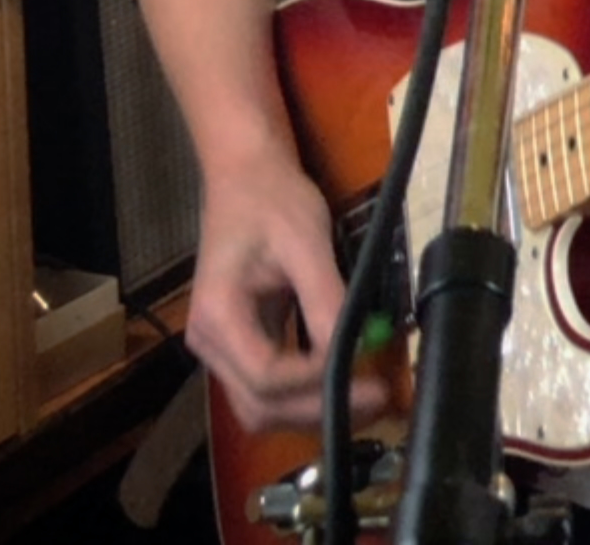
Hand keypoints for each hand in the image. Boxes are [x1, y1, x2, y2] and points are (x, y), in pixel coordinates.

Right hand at [186, 154, 377, 433]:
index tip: (366, 368)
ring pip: (262, 407)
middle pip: (260, 406)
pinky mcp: (240, 346)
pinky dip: (305, 396)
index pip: (266, 375)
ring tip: (368, 398)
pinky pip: (268, 389)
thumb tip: (357, 345)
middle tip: (379, 399)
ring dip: (312, 411)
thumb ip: (326, 297)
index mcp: (218, 316)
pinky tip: (345, 384)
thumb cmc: (273, 201)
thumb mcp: (306, 242)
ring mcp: (221, 349)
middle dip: (319, 410)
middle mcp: (209, 343)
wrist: (245, 177)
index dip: (316, 381)